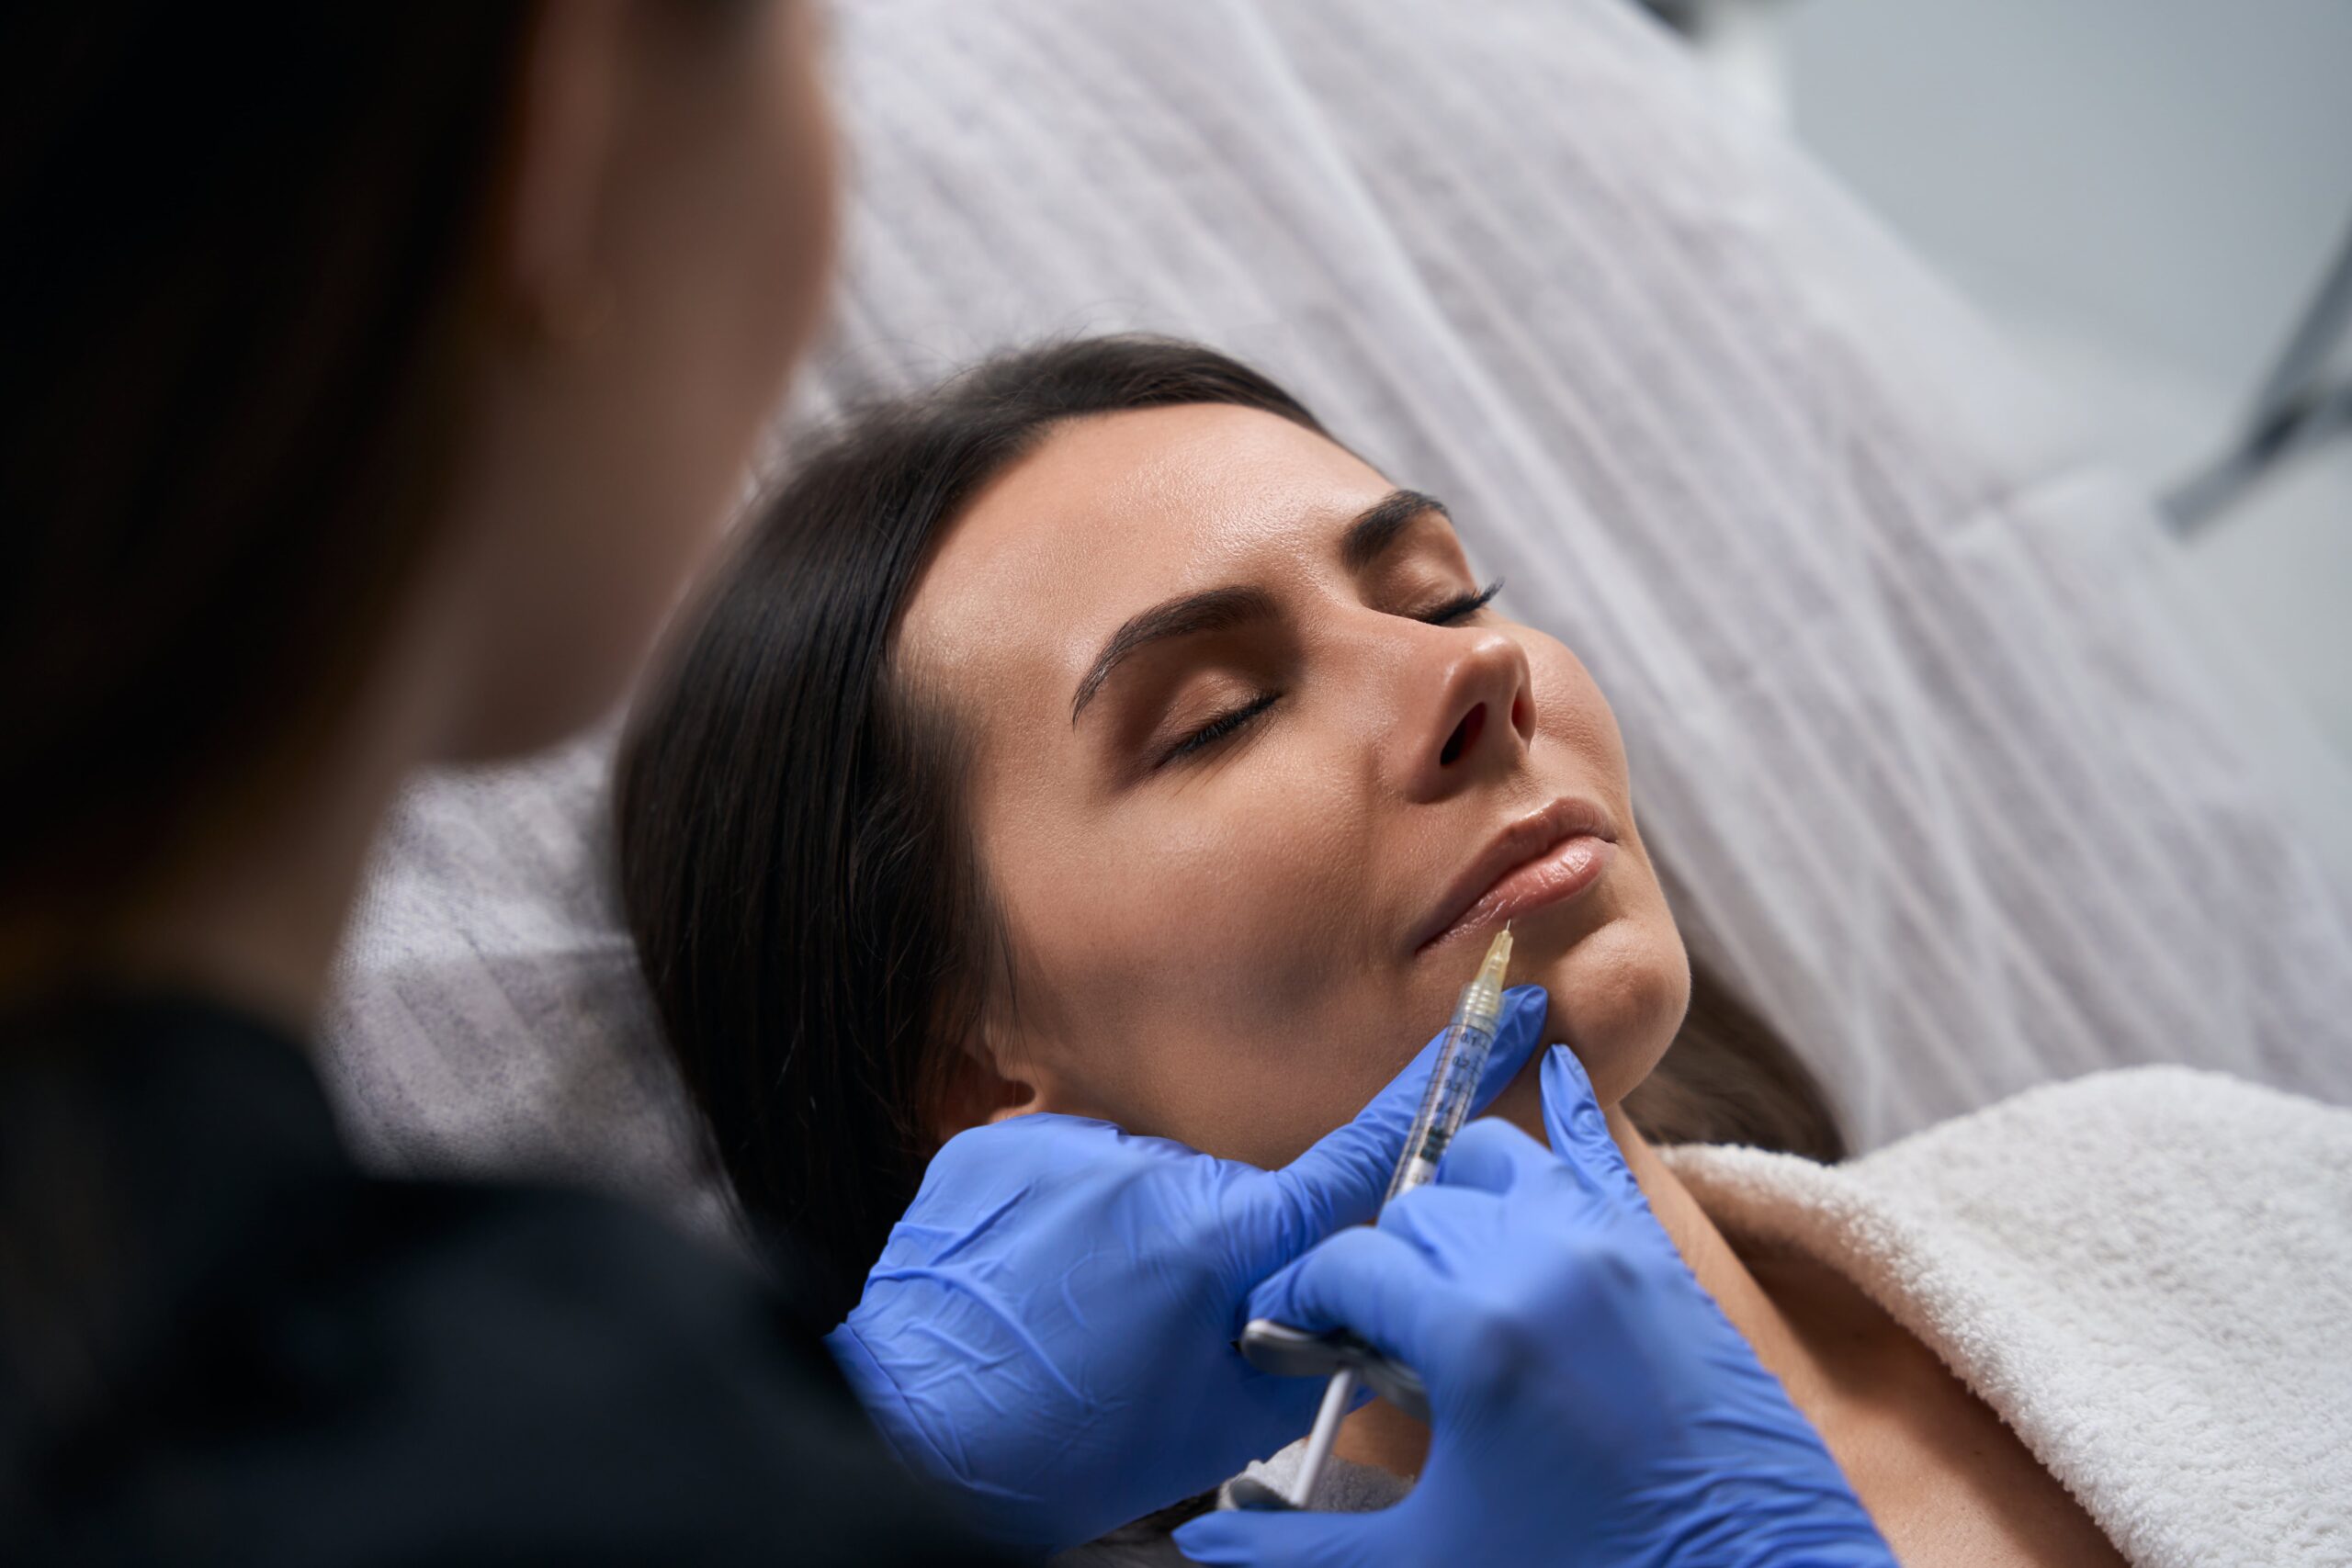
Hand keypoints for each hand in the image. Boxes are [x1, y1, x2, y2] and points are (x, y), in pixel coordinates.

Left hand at [825, 987, 1551, 1556]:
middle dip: (1211, 1248)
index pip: (1359, 1147)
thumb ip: (1305, 1328)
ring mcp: (1065, 1148)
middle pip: (1225, 1193)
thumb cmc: (1077, 1445)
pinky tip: (1030, 1287)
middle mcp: (1148, 1167)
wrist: (924, 1437)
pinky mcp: (997, 1147)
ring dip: (1127, 1238)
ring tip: (1076, 1319)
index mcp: (1222, 1232)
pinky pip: (1065, 1174)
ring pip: (1139, 1186)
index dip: (1443, 1079)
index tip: (1504, 1010)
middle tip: (1154, 1332)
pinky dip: (1060, 1223)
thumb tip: (1339, 1276)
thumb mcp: (1229, 1416)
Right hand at [1175, 1045, 1893, 1567]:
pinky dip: (1570, 1113)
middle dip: (1374, 1259)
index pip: (1349, 1265)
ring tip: (1436, 1265)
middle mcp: (1546, 1265)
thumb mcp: (1431, 1566)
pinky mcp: (1664, 1269)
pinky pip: (1603, 1158)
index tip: (1289, 1336)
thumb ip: (1298, 1546)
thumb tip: (1204, 1543)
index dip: (1304, 1298)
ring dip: (1453, 1197)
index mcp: (1477, 1333)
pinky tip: (1555, 1073)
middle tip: (1361, 1328)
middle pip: (1415, 1212)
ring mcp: (1616, 1255)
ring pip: (1499, 1162)